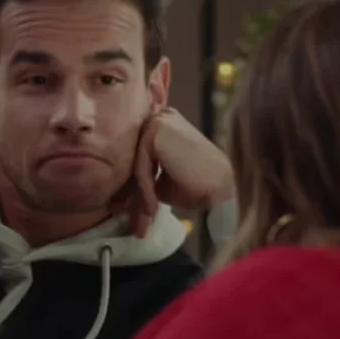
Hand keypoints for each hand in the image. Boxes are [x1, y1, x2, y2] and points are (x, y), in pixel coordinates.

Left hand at [112, 107, 234, 236]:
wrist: (221, 187)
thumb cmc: (196, 186)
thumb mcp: (161, 182)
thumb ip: (142, 178)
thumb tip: (118, 196)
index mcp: (161, 126)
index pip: (137, 157)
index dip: (131, 186)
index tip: (125, 211)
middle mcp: (158, 117)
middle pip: (134, 160)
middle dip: (130, 194)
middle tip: (128, 219)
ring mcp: (157, 121)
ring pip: (136, 165)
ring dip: (138, 196)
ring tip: (144, 220)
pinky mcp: (156, 130)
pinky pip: (141, 166)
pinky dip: (146, 190)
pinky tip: (153, 207)